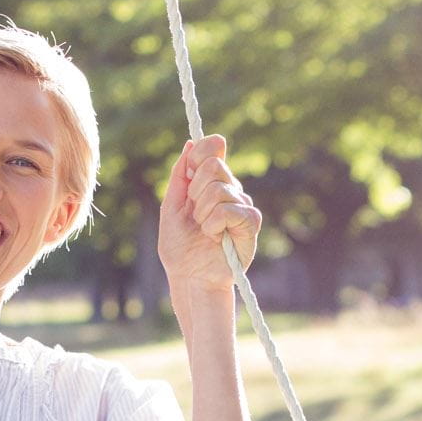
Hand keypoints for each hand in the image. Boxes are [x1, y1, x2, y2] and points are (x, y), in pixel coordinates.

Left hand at [157, 135, 260, 297]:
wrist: (190, 277)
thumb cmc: (179, 247)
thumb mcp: (171, 206)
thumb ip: (180, 175)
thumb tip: (190, 143)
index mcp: (210, 183)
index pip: (213, 148)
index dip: (201, 151)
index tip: (190, 168)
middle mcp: (229, 190)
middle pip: (214, 166)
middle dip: (196, 192)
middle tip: (195, 214)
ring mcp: (241, 205)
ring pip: (220, 189)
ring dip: (203, 213)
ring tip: (205, 231)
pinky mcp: (251, 222)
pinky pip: (230, 209)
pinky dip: (214, 224)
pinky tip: (216, 237)